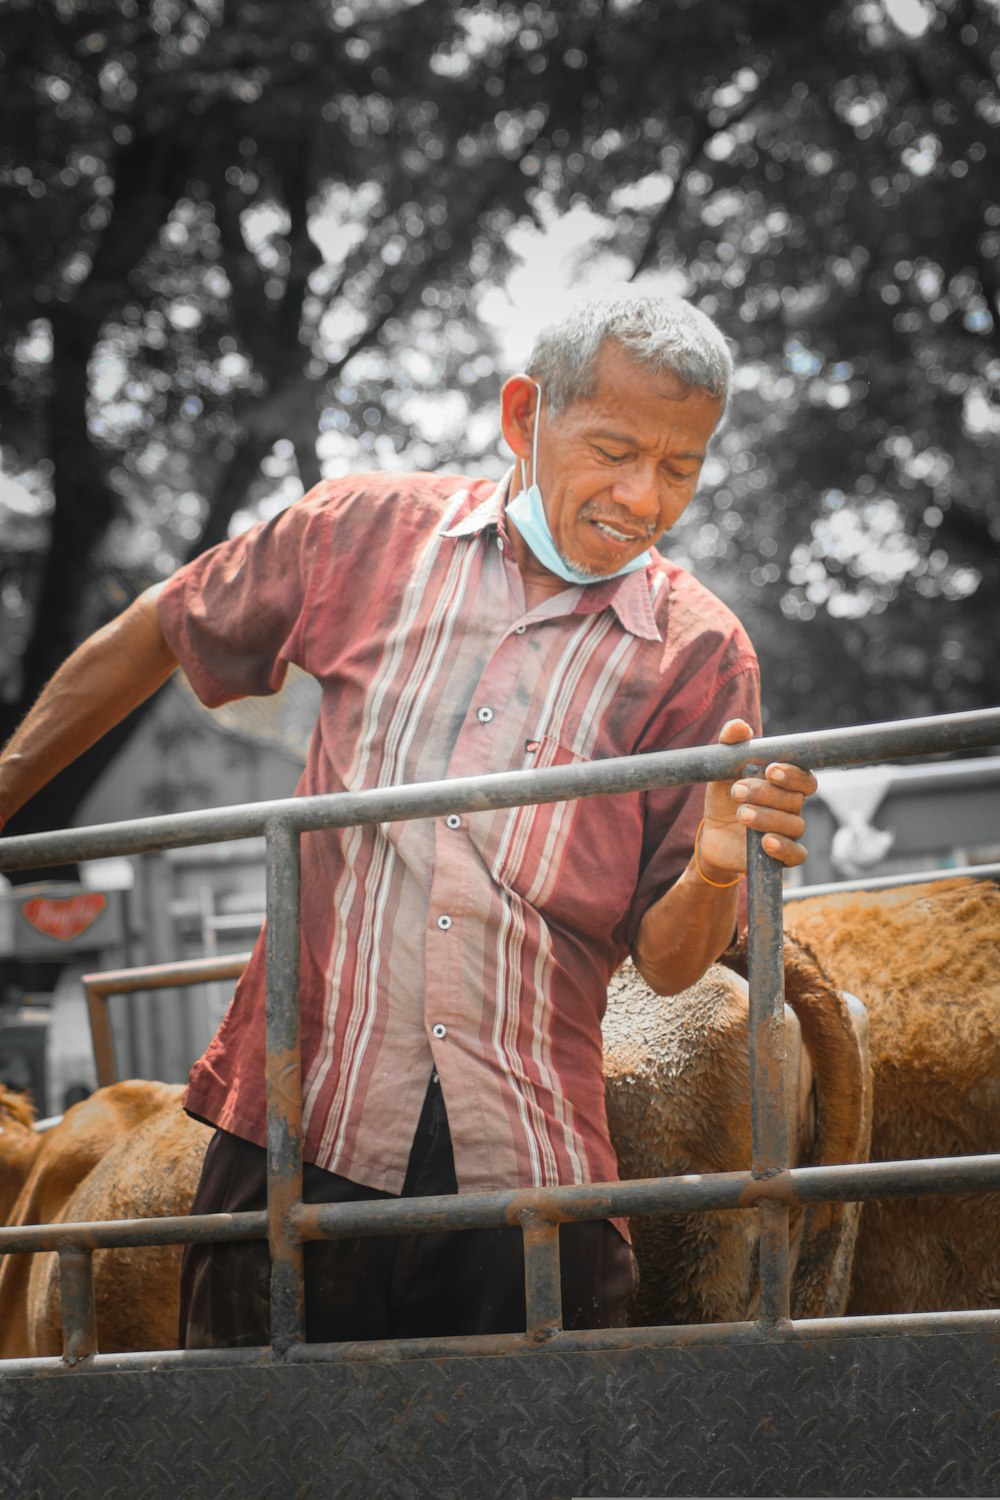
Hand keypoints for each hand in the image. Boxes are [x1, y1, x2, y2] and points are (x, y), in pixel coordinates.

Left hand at [696, 719, 817, 881]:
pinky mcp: (781, 856)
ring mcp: (789, 832)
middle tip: (737, 791)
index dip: (792, 774)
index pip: (804, 778)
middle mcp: (793, 807)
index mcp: (786, 785)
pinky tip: (766, 842)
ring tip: (740, 814)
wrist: (712, 834)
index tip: (770, 770)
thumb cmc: (726, 797)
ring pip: (793, 825)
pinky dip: (784, 848)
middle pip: (794, 800)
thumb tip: (738, 727)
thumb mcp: (723, 770)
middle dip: (765, 794)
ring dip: (766, 817)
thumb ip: (731, 746)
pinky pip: (797, 855)